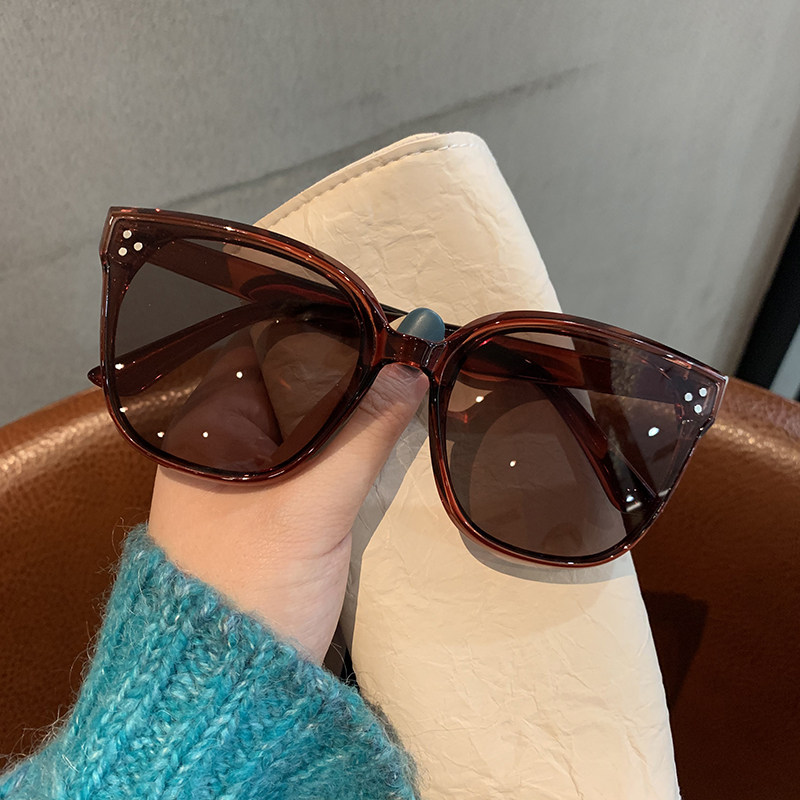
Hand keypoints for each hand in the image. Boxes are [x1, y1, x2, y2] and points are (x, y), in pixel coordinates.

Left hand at [148, 354, 426, 663]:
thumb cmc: (249, 589)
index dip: (323, 335)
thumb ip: (363, 432)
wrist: (229, 691)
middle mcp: (220, 449)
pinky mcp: (273, 513)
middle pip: (290, 387)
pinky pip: (315, 459)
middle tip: (405, 351)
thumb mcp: (311, 506)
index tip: (381, 326)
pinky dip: (348, 445)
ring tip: (402, 380)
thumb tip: (410, 367)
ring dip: (352, 409)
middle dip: (348, 372)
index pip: (263, 353)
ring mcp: (247, 483)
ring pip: (307, 424)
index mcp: (204, 432)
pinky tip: (381, 433)